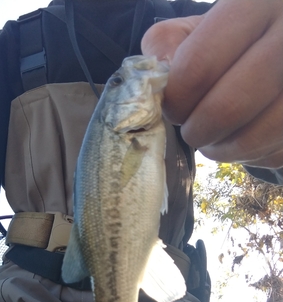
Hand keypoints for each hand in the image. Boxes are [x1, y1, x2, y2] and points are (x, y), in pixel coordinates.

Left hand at [142, 0, 282, 168]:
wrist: (279, 52)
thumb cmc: (228, 44)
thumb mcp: (193, 31)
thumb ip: (165, 47)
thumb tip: (161, 82)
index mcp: (256, 4)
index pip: (198, 66)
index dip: (176, 101)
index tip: (173, 108)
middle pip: (227, 107)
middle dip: (197, 130)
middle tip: (192, 130)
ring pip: (253, 137)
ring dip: (221, 148)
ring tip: (214, 138)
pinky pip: (272, 150)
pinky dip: (248, 154)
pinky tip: (241, 139)